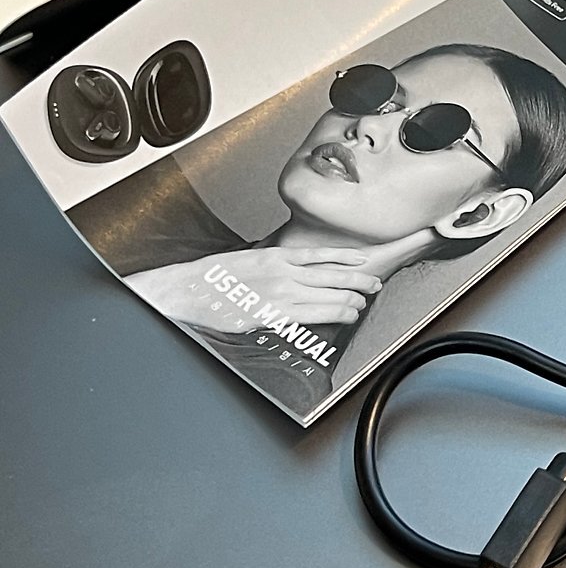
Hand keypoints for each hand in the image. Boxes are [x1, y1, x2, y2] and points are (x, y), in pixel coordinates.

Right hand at [126, 246, 382, 332]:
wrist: (188, 289)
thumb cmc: (214, 278)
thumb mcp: (248, 260)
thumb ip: (273, 265)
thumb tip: (292, 269)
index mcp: (277, 255)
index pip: (322, 255)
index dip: (347, 259)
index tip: (363, 261)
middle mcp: (284, 271)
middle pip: (333, 273)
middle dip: (358, 280)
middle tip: (375, 284)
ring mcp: (280, 291)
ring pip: (328, 293)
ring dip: (351, 299)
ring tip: (363, 302)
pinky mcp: (274, 312)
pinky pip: (313, 311)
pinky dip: (335, 311)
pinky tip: (348, 312)